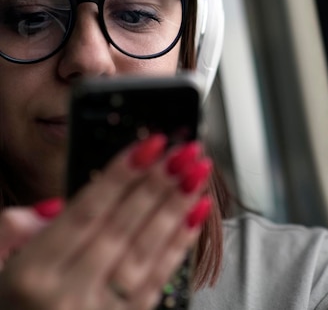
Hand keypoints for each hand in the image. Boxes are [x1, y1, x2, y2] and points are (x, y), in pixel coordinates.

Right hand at [0, 135, 211, 309]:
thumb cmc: (14, 302)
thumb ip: (12, 229)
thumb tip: (54, 205)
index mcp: (33, 273)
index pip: (85, 212)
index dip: (120, 175)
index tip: (149, 145)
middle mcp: (68, 294)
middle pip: (121, 227)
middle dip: (157, 183)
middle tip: (183, 150)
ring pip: (146, 252)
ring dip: (176, 207)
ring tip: (197, 172)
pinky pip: (157, 282)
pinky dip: (180, 244)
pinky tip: (196, 214)